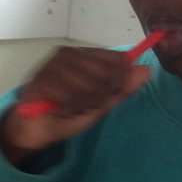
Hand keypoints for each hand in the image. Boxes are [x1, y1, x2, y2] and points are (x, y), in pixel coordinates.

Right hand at [1, 44, 151, 162]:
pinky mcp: (40, 78)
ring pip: (86, 83)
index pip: (115, 59)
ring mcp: (53, 64)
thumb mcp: (101, 104)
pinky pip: (66, 93)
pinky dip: (69, 106)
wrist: (35, 128)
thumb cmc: (68, 112)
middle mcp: (69, 53)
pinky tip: (62, 109)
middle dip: (99, 96)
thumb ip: (122, 88)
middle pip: (103, 71)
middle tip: (86, 106)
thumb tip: (147, 71)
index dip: (117, 81)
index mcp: (86, 55)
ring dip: (83, 103)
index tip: (109, 95)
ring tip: (72, 108)